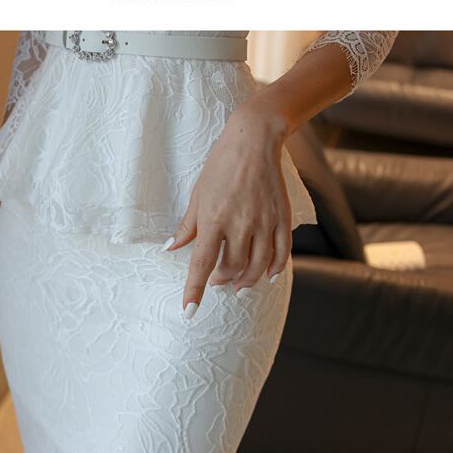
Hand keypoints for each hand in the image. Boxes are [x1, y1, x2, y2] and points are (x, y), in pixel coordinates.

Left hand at [164, 99, 292, 316]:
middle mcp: (240, 223)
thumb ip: (187, 227)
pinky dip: (273, 270)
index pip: (201, 264)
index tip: (189, 311)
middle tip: (216, 281)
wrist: (254, 140)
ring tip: (238, 285)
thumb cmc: (220, 166)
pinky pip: (281, 254)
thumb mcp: (198, 195)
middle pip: (231, 269)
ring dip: (245, 281)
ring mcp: (264, 222)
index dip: (194, 290)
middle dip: (220, 281)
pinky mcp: (281, 218)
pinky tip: (266, 276)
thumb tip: (170, 249)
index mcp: (214, 219)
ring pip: (257, 267)